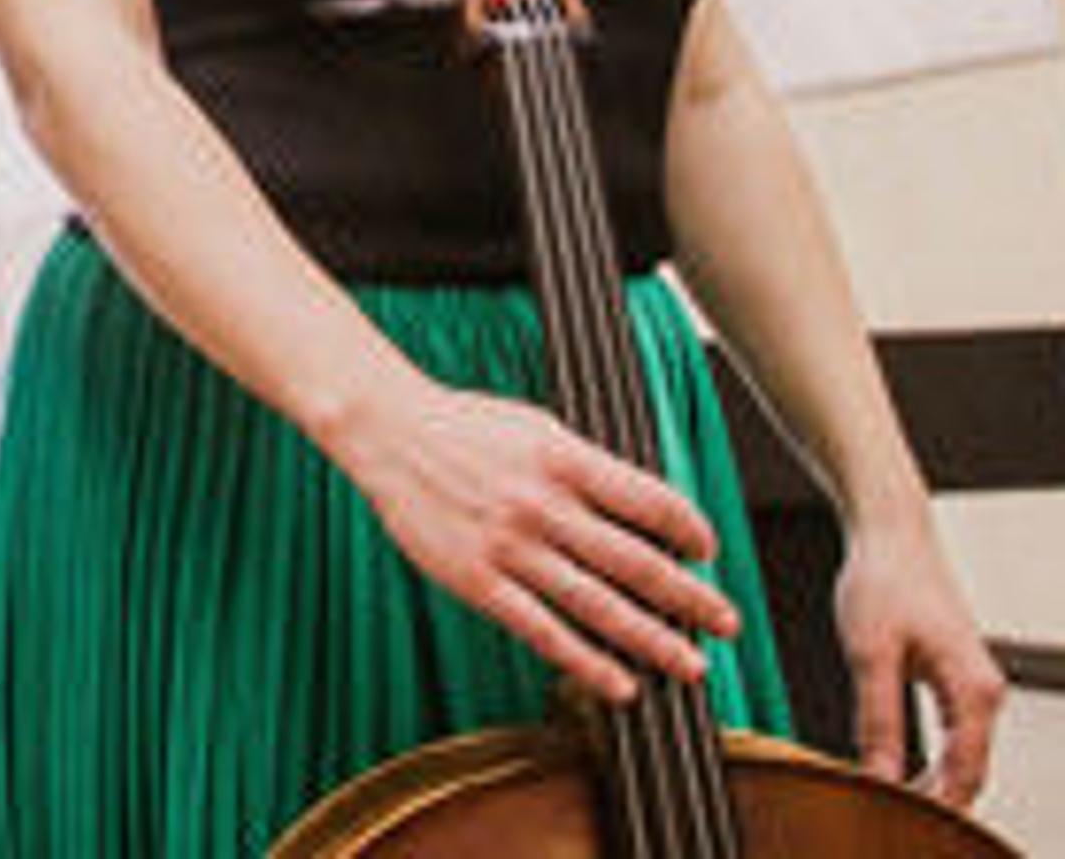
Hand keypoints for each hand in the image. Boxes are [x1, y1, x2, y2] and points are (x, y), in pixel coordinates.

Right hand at [338, 377, 738, 701]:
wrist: (385, 428)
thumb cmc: (459, 425)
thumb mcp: (533, 425)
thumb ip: (584, 467)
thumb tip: (640, 509)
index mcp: (560, 458)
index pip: (648, 501)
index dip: (689, 530)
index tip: (706, 551)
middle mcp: (542, 503)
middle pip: (635, 562)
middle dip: (690, 598)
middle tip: (725, 622)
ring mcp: (510, 545)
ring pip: (598, 605)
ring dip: (653, 640)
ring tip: (691, 665)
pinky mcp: (478, 580)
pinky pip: (543, 631)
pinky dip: (587, 664)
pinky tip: (619, 685)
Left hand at [836, 507, 1003, 805]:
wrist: (889, 527)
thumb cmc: (883, 577)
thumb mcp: (870, 651)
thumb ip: (878, 718)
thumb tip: (879, 776)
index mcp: (974, 690)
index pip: (965, 773)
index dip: (937, 808)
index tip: (906, 830)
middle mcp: (983, 690)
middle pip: (968, 769)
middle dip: (937, 801)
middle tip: (893, 827)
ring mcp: (972, 682)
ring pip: (960, 752)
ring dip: (933, 780)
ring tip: (893, 806)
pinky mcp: (954, 673)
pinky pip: (950, 730)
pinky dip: (931, 754)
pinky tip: (899, 766)